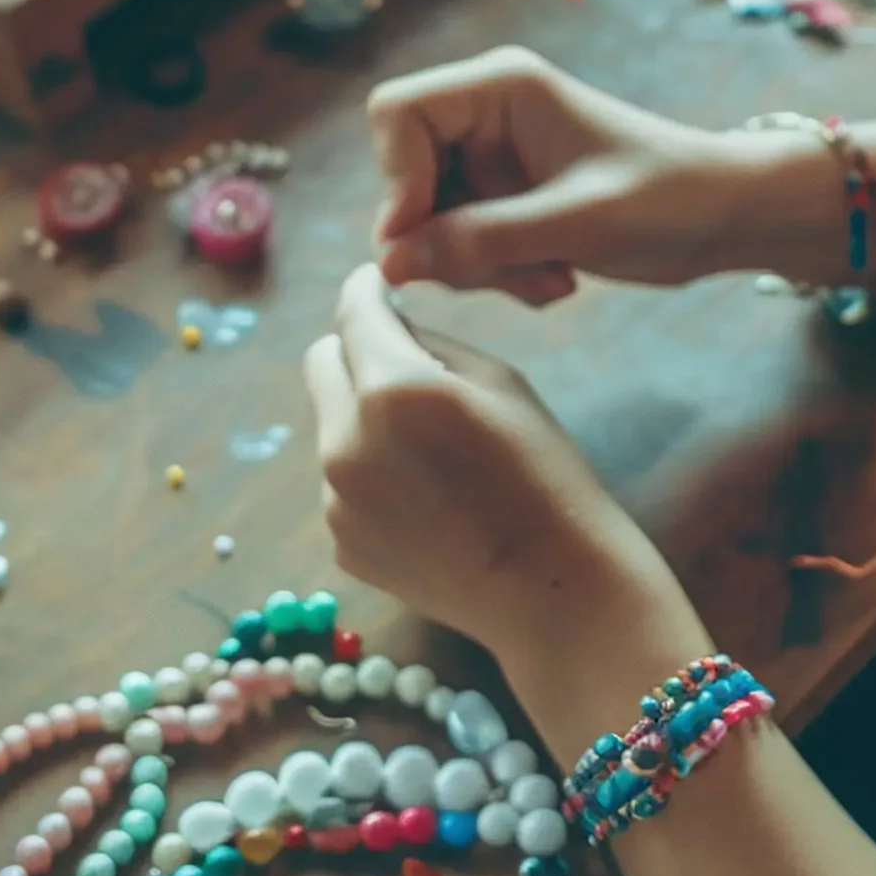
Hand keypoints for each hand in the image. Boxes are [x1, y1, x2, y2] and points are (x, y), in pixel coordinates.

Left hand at [305, 266, 695, 660]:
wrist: (553, 591)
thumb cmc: (545, 475)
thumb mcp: (500, 382)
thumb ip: (428, 345)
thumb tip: (383, 327)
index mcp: (390, 390)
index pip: (352, 313)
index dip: (364, 290)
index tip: (373, 284)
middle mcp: (344, 443)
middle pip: (321, 363)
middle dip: (356, 350)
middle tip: (405, 362)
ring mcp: (336, 501)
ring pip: (334, 426)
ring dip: (366, 418)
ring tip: (437, 451)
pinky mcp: (341, 544)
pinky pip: (344, 483)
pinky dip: (374, 474)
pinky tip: (431, 500)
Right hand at [368, 46, 755, 303]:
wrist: (730, 215)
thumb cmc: (670, 198)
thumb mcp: (574, 224)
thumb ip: (479, 240)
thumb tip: (391, 261)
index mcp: (501, 86)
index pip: (397, 114)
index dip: (396, 181)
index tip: (425, 244)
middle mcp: (488, 114)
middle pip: (406, 176)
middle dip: (447, 238)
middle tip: (507, 274)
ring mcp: (495, 158)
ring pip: (431, 220)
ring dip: (478, 266)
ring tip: (547, 280)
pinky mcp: (507, 198)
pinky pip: (464, 242)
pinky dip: (497, 272)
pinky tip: (555, 280)